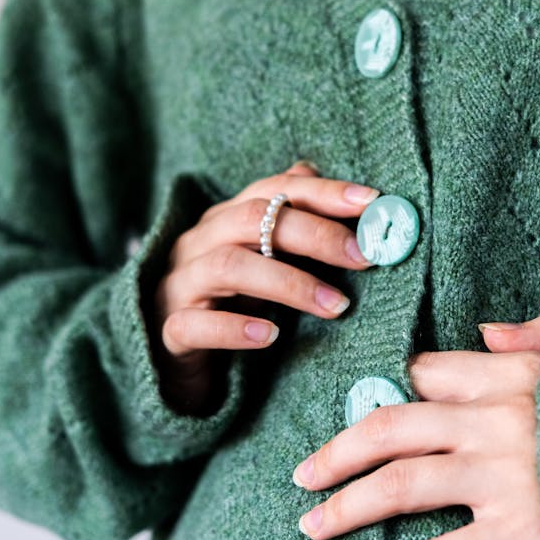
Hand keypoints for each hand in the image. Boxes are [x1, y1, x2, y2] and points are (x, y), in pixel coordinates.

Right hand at [152, 160, 379, 412]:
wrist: (168, 360)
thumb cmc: (225, 304)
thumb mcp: (260, 260)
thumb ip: (288, 223)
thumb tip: (329, 180)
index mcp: (224, 219)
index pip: (274, 190)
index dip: (323, 192)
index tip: (372, 202)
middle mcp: (198, 242)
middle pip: (252, 218)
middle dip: (314, 233)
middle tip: (363, 257)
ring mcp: (179, 284)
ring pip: (227, 265)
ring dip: (288, 282)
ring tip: (336, 306)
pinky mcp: (168, 330)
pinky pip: (195, 324)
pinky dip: (234, 328)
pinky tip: (271, 336)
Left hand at [293, 310, 539, 539]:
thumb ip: (538, 334)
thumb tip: (485, 332)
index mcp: (507, 376)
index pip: (425, 376)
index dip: (394, 393)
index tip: (372, 416)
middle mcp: (491, 422)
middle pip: (390, 429)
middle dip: (338, 453)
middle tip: (303, 474)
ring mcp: (499, 478)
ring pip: (399, 486)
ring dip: (346, 507)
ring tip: (312, 525)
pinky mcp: (517, 535)